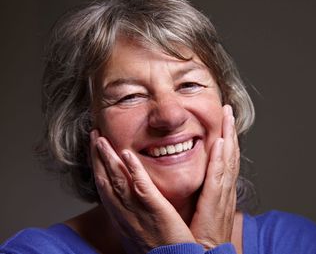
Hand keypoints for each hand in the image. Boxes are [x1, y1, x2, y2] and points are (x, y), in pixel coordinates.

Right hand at [91, 130, 194, 252]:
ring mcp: (138, 213)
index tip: (95, 150)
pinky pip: (141, 188)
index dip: (98, 168)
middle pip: (105, 181)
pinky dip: (133, 170)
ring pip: (117, 181)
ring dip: (107, 158)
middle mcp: (124, 215)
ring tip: (100, 138)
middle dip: (96, 158)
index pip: (106, 190)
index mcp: (123, 219)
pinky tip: (126, 154)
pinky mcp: (156, 211)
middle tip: (93, 135)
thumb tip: (133, 210)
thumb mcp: (140, 235)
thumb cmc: (160, 253)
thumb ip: (136, 218)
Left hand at [189, 105, 239, 248]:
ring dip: (228, 138)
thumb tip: (196, 184)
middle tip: (228, 111)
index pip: (225, 161)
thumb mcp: (204, 212)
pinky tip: (220, 143)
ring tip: (227, 117)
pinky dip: (221, 160)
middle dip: (230, 132)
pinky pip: (218, 178)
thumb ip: (202, 196)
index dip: (226, 140)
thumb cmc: (200, 240)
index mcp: (221, 193)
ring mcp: (223, 197)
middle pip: (230, 156)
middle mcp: (225, 192)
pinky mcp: (215, 205)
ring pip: (228, 161)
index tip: (224, 122)